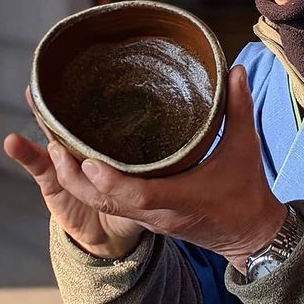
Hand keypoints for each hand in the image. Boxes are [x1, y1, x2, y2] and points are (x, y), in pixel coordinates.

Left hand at [28, 65, 285, 271]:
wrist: (250, 235)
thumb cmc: (246, 190)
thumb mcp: (245, 146)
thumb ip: (239, 106)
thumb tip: (235, 69)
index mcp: (180, 199)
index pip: (139, 195)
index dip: (111, 180)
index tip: (87, 161)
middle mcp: (158, 213)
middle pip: (106, 203)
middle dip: (76, 178)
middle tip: (52, 146)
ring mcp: (150, 218)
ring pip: (103, 206)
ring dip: (77, 182)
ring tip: (55, 150)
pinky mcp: (148, 217)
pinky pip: (112, 204)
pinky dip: (92, 186)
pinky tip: (81, 162)